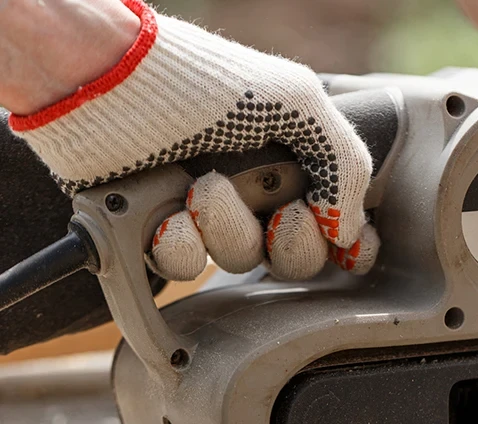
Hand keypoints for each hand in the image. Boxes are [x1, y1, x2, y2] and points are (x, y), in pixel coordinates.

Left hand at [6, 0, 377, 280]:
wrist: (104, 81)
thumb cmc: (201, 80)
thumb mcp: (296, 100)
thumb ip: (344, 161)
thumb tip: (349, 232)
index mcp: (294, 159)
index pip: (339, 220)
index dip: (348, 244)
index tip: (347, 249)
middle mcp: (256, 189)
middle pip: (298, 256)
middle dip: (294, 241)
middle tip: (279, 212)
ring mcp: (208, 212)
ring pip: (241, 260)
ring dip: (227, 229)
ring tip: (201, 187)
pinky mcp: (159, 230)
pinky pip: (185, 267)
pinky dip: (178, 245)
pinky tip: (167, 214)